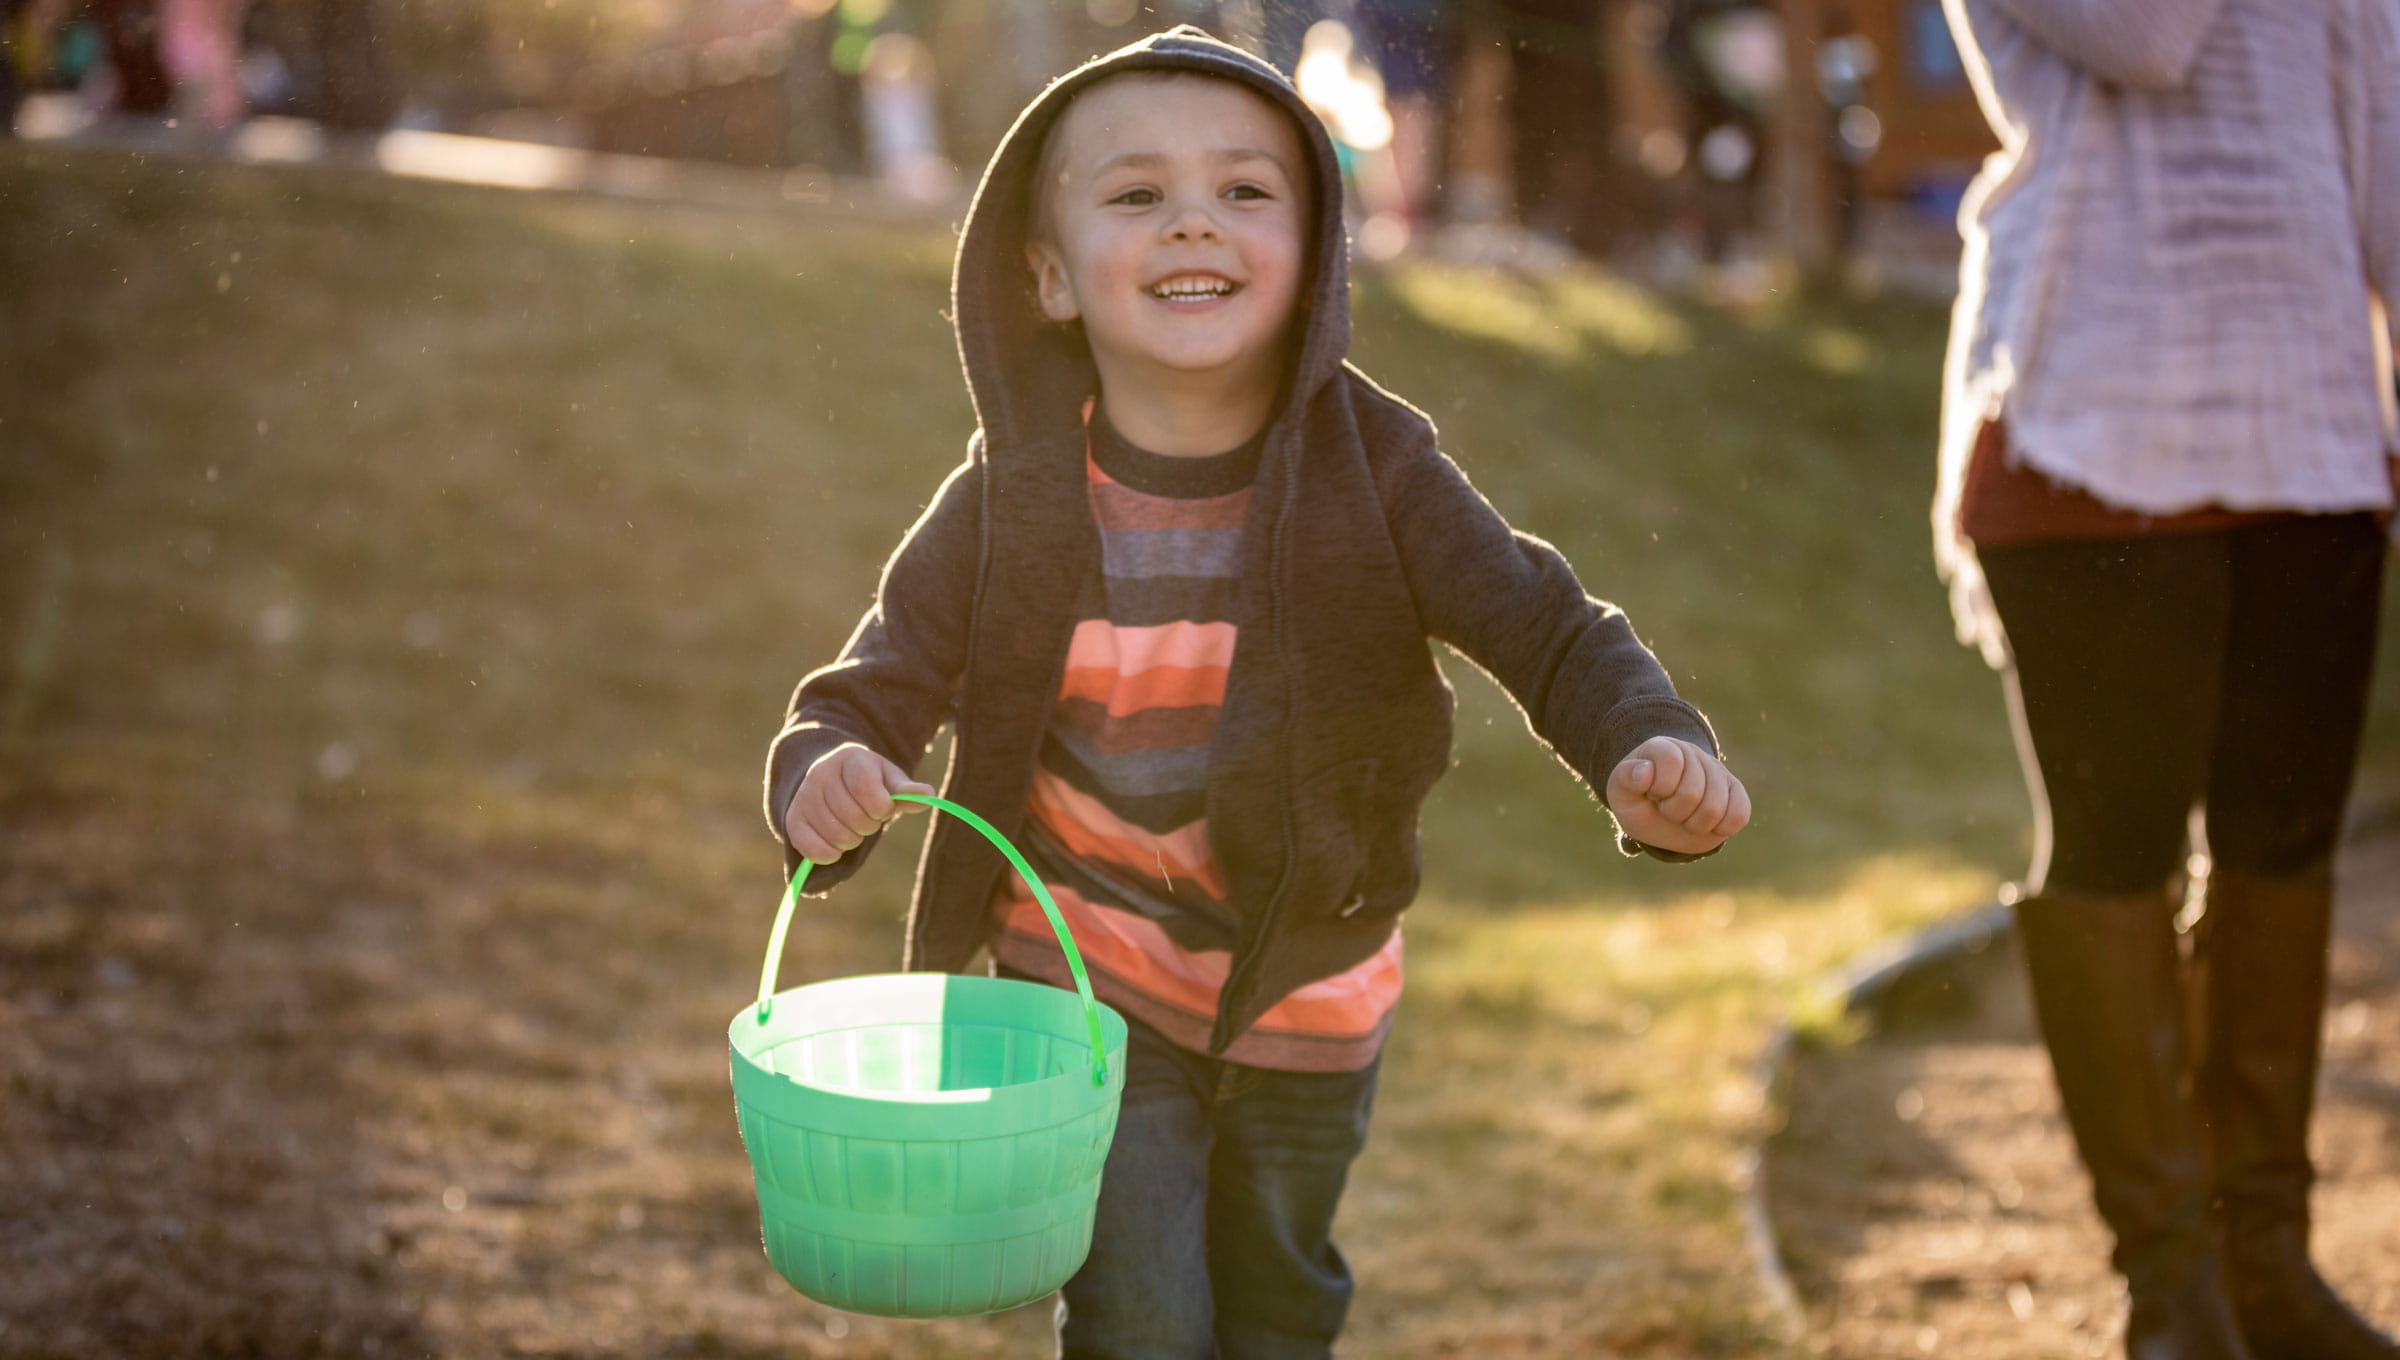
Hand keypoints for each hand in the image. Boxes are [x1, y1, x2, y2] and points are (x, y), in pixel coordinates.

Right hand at [783, 743, 934, 863]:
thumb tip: (928, 795)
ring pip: (838, 837)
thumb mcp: (888, 780)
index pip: (867, 789)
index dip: (881, 808)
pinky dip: (830, 855)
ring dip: (852, 840)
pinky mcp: (793, 820)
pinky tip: (836, 844)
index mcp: (850, 758)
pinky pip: (813, 850)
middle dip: (869, 825)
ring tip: (851, 826)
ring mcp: (804, 796)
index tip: (883, 808)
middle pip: (855, 817)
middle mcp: (821, 773)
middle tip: (866, 818)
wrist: (829, 778)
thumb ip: (906, 791)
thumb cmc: (868, 781)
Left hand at [1605, 736, 1750, 856]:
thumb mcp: (1621, 795)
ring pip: (1716, 807)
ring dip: (1694, 824)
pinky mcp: (1736, 791)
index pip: (1672, 761)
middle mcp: (1693, 753)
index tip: (1652, 793)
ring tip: (1685, 818)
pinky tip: (1706, 824)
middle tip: (1667, 809)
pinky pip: (1739, 815)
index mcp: (1663, 747)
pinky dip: (1720, 828)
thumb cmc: (1640, 803)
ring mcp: (1718, 771)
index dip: (1660, 788)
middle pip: (1693, 792)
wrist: (1661, 816)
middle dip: (1674, 812)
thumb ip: (1624, 779)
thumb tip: (1645, 770)